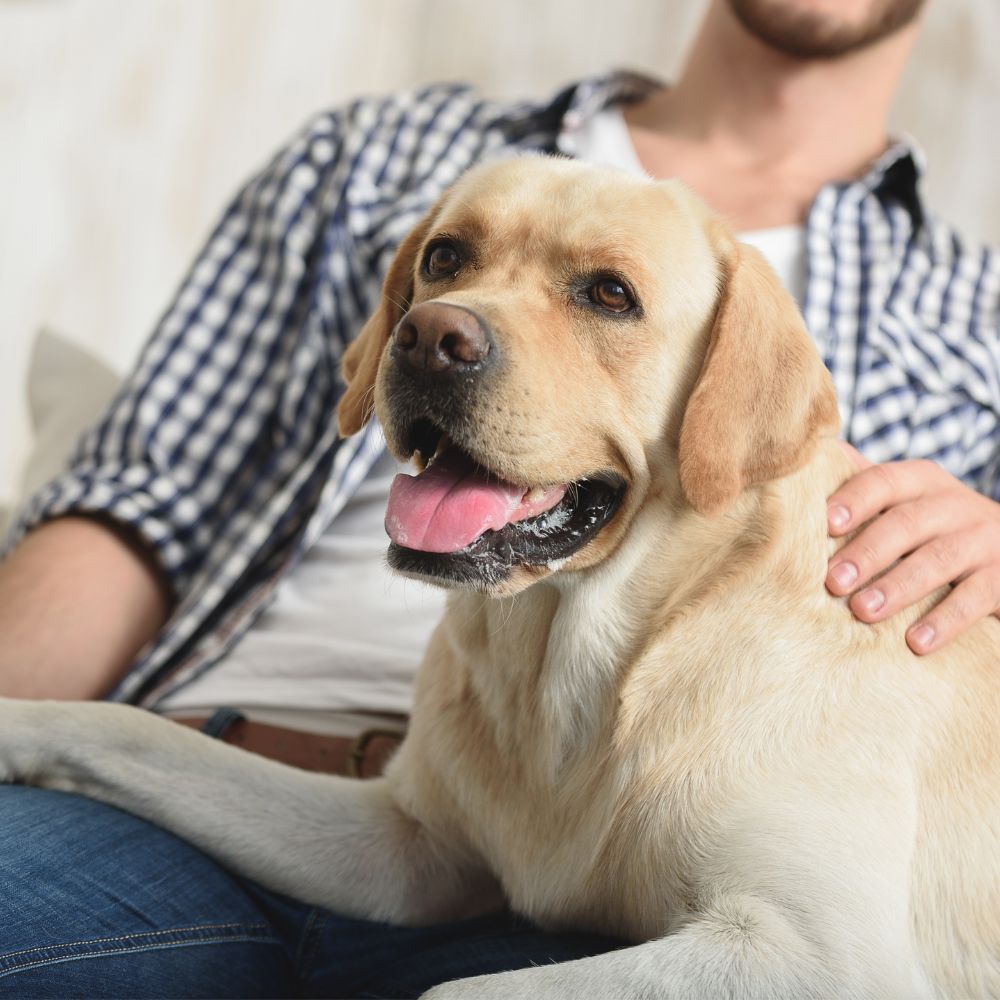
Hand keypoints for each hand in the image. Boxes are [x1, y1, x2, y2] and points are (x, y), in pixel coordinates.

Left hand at [825, 444, 999, 653]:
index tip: (826, 523)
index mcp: (921, 481)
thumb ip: (861, 481)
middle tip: (833, 581)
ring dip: (897, 587)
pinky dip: (944, 621)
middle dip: (867, 552)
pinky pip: (975, 599)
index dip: (855, 500)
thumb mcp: (904, 498)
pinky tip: (915, 642)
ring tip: (862, 611)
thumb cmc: (930, 524)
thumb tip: (808, 454)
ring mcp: (983, 540)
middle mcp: (954, 505)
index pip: (883, 481)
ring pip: (938, 561)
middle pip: (906, 523)